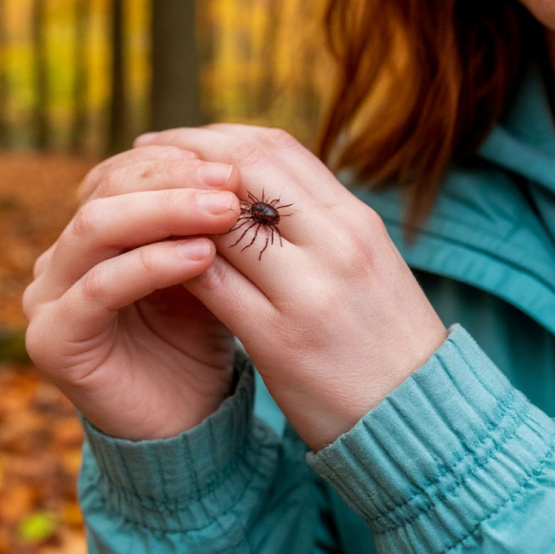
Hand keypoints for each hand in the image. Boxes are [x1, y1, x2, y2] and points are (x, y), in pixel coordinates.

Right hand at [22, 145, 242, 439]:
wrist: (186, 420)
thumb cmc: (195, 338)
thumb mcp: (201, 266)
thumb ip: (199, 221)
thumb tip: (226, 162)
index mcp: (89, 235)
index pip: (119, 175)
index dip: (171, 163)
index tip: (231, 163)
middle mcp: (59, 260)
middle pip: (105, 193)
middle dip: (171, 181)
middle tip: (229, 182)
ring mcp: (47, 298)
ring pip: (97, 229)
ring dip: (165, 212)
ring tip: (225, 210)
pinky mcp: (51, 340)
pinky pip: (100, 287)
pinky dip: (152, 264)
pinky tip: (201, 255)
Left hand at [135, 125, 448, 449]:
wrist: (418, 418)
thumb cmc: (382, 338)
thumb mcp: (364, 263)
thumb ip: (314, 222)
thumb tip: (252, 186)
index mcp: (357, 221)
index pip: (277, 147)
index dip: (218, 136)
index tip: (181, 140)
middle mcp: (338, 244)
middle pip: (245, 167)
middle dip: (186, 153)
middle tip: (145, 153)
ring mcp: (311, 291)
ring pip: (221, 219)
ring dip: (171, 203)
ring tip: (136, 201)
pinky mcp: (280, 341)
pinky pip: (210, 281)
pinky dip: (175, 259)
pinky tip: (150, 255)